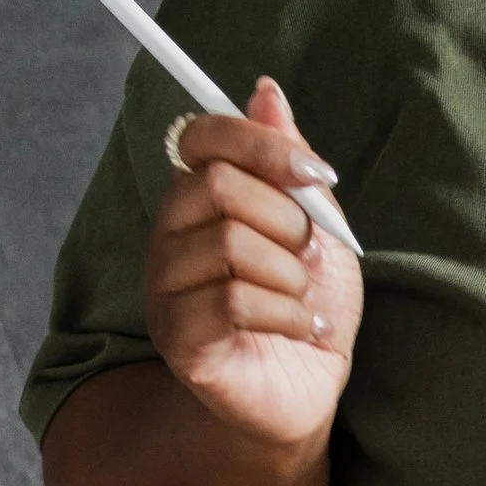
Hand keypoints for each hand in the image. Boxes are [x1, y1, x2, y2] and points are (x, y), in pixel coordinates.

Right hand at [142, 77, 363, 453]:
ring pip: (229, 246)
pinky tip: (305, 330)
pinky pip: (233, 302)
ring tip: (304, 301)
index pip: (202, 137)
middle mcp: (169, 237)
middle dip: (288, 220)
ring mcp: (166, 291)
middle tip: (311, 258)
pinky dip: (288, 314)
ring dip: (291, 275)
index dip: (262, 144)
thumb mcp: (314, 226)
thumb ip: (288, 163)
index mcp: (197, 200)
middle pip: (219, 187)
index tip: (319, 175)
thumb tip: (266, 90)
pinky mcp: (180, 340)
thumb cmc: (304, 307)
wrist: (304, 395)